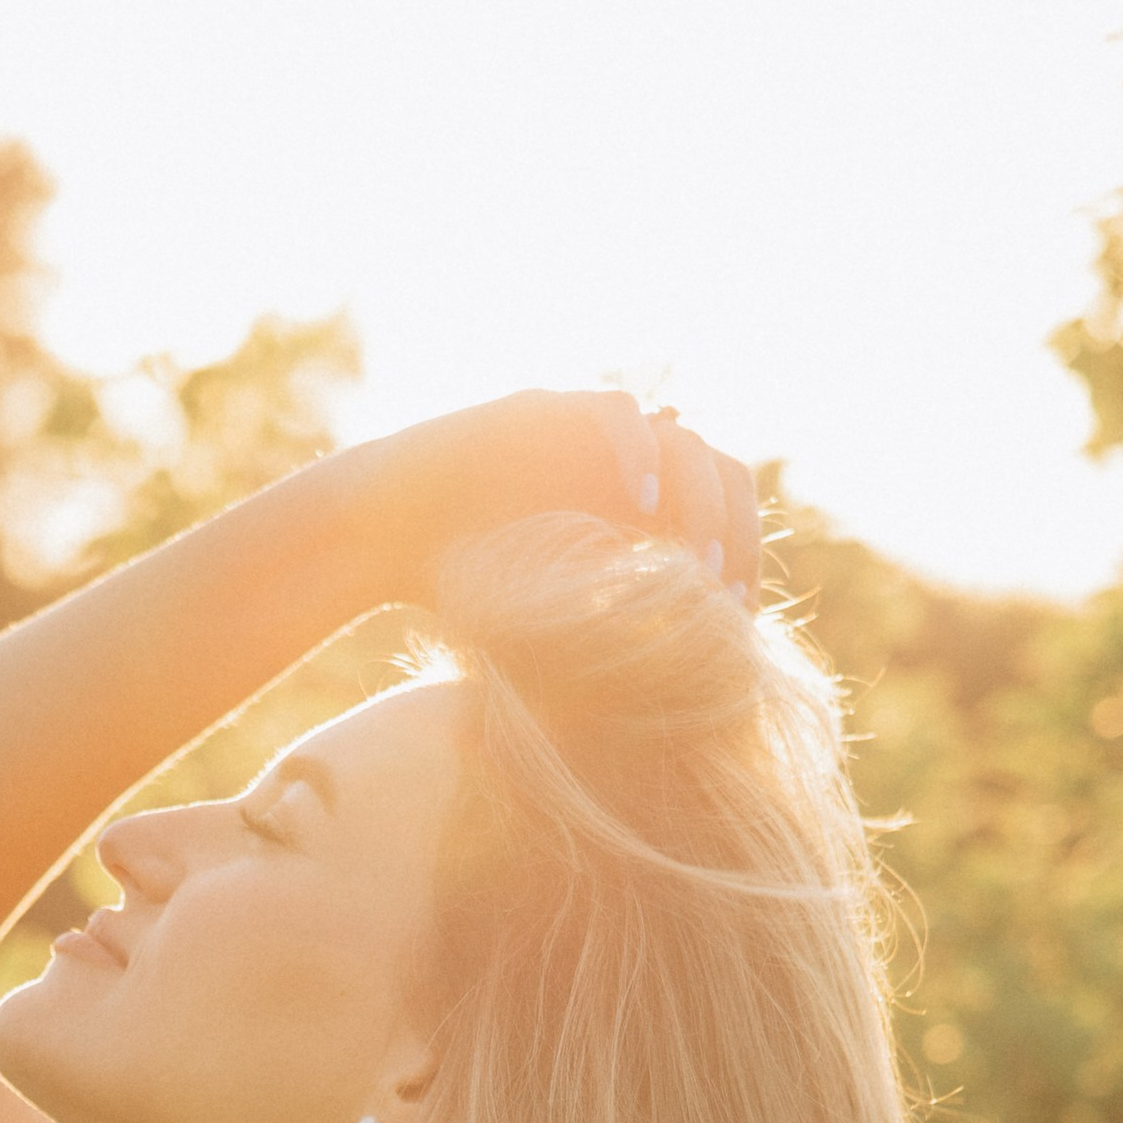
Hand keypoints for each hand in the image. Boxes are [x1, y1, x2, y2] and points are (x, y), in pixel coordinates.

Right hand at [355, 387, 764, 607]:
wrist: (377, 541)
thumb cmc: (457, 596)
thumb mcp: (548, 633)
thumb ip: (608, 647)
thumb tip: (679, 715)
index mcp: (635, 514)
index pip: (724, 520)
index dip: (745, 565)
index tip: (742, 624)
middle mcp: (622, 465)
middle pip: (721, 473)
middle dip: (737, 533)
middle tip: (725, 598)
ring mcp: (586, 431)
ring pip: (683, 438)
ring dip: (702, 499)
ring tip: (696, 561)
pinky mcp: (548, 407)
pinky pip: (617, 411)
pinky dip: (638, 452)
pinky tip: (642, 508)